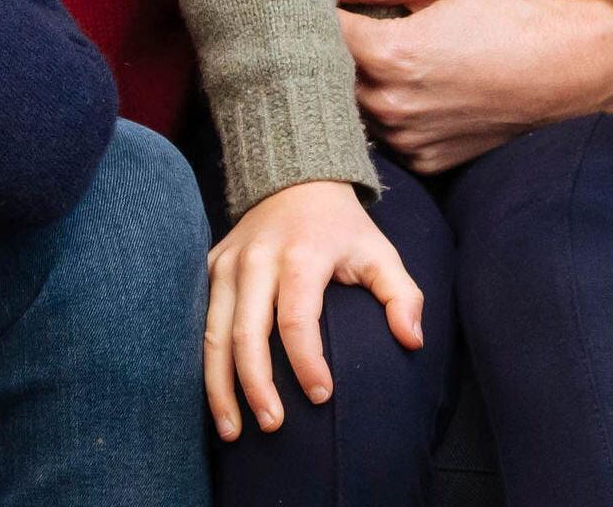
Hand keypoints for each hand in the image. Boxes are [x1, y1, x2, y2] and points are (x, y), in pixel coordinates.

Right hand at [204, 179, 424, 438]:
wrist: (293, 181)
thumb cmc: (343, 229)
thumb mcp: (381, 252)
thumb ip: (402, 296)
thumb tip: (412, 341)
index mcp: (299, 256)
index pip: (297, 318)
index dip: (307, 361)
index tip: (323, 396)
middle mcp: (255, 260)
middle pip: (246, 333)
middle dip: (256, 385)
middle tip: (274, 426)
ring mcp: (225, 264)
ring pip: (213, 334)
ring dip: (220, 386)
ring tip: (233, 431)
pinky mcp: (209, 269)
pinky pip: (200, 324)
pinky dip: (205, 366)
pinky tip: (217, 400)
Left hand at [339, 0, 612, 171]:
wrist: (571, 72)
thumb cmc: (508, 14)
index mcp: (391, 53)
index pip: (316, 33)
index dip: (304, 13)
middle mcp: (393, 104)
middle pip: (326, 77)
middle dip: (322, 50)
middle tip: (326, 24)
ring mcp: (409, 139)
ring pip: (351, 109)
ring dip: (351, 85)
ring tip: (370, 54)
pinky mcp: (427, 161)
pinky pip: (383, 136)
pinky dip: (383, 113)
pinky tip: (404, 89)